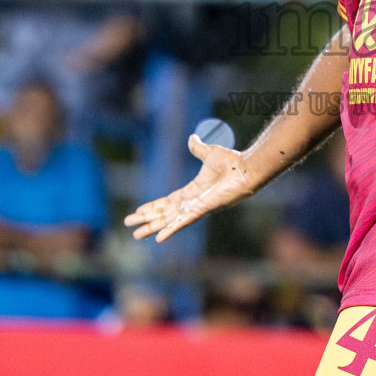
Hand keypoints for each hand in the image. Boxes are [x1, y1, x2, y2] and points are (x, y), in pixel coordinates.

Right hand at [123, 134, 252, 242]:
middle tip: (129, 225)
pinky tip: (158, 238)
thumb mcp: (209, 153)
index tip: (139, 211)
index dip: (153, 207)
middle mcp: (192, 202)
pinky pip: (182, 222)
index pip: (168, 202)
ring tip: (136, 235)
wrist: (245, 169)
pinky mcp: (202, 210)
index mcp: (193, 191)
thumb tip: (192, 138)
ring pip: (169, 220)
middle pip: (164, 213)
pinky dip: (170, 229)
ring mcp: (196, 208)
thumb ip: (198, 148)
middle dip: (147, 219)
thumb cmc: (232, 163)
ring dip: (152, 227)